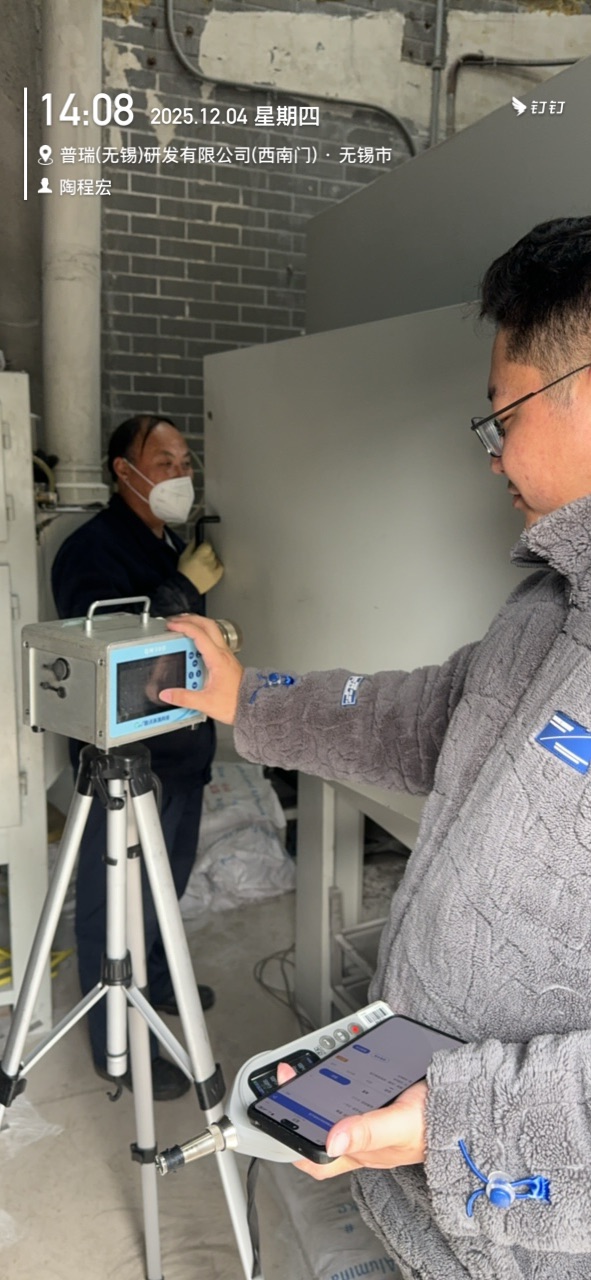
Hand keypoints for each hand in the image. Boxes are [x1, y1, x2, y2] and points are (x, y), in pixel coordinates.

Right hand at [158, 614, 243, 724]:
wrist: (252, 706)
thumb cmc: (235, 702)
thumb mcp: (206, 703)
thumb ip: (184, 698)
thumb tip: (167, 693)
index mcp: (218, 659)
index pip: (199, 634)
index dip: (184, 627)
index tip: (172, 625)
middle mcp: (223, 654)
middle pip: (208, 625)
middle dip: (190, 619)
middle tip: (176, 621)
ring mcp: (225, 656)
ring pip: (212, 631)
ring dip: (197, 626)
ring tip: (183, 629)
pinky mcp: (226, 661)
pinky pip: (213, 642)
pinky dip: (201, 638)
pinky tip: (193, 647)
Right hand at [178, 541, 223, 593]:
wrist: (185, 588)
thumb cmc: (183, 572)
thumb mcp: (183, 556)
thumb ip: (191, 546)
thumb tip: (197, 538)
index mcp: (198, 557)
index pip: (207, 545)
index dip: (204, 546)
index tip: (201, 549)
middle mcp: (206, 563)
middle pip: (212, 552)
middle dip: (207, 554)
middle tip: (201, 559)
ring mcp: (212, 570)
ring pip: (216, 559)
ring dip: (212, 561)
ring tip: (204, 566)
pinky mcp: (216, 577)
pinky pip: (220, 567)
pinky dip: (217, 566)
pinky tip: (210, 569)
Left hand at [275, 1061, 426, 1179]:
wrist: (468, 1113)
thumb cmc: (437, 1126)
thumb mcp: (400, 1125)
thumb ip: (368, 1131)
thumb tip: (332, 1138)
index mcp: (362, 1152)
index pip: (316, 1159)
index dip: (290, 1146)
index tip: (271, 1122)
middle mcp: (364, 1141)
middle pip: (320, 1127)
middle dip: (299, 1104)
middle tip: (287, 1077)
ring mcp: (373, 1124)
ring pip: (335, 1109)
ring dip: (318, 1089)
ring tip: (305, 1065)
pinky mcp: (383, 1106)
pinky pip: (355, 1096)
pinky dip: (343, 1081)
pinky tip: (341, 1065)